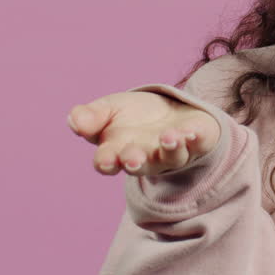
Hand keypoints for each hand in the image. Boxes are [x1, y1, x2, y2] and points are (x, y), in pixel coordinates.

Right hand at [67, 91, 221, 175]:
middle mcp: (147, 157)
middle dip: (136, 161)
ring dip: (170, 148)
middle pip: (140, 165)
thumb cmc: (135, 116)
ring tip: (169, 137)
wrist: (171, 109)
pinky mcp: (199, 140)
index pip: (108, 162)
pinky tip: (191, 130)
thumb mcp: (109, 109)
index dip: (107, 162)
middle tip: (132, 158)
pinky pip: (199, 143)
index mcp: (119, 151)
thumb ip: (91, 116)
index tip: (106, 159)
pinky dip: (196, 138)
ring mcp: (174, 152)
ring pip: (173, 157)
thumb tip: (75, 120)